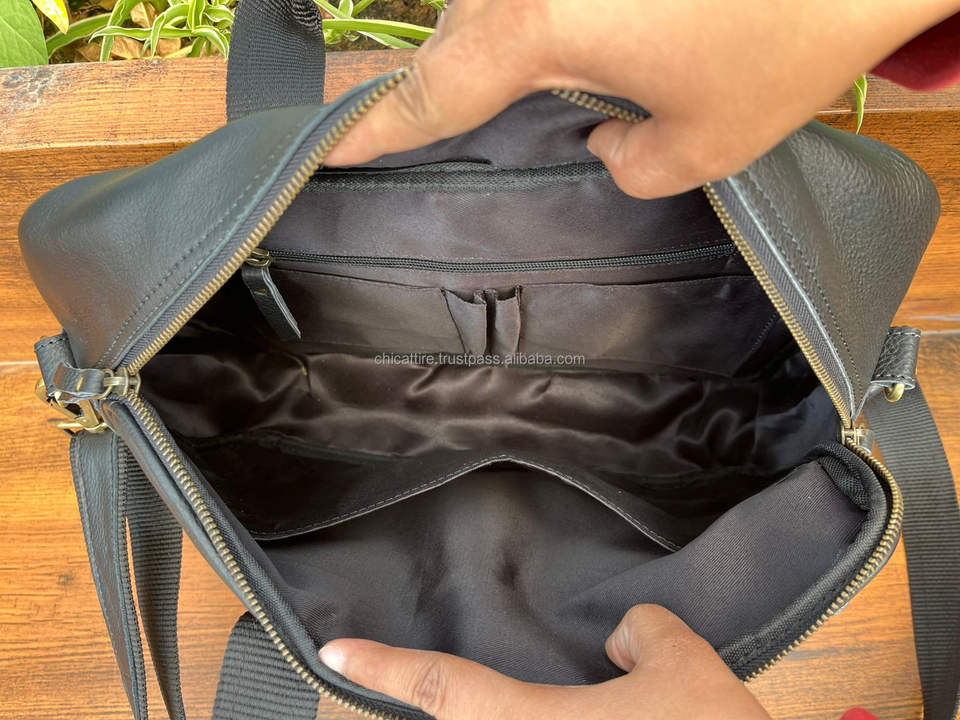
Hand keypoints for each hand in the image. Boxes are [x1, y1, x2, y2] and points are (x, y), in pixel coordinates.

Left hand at [319, 604, 771, 718]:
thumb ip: (644, 631)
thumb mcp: (685, 667)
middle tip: (400, 681)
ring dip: (486, 716)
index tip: (332, 650)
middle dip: (426, 703)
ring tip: (531, 701)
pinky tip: (576, 716)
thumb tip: (621, 635)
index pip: (438, 686)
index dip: (380, 664)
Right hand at [324, 0, 959, 198]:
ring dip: (492, 43)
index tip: (318, 149)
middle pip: (452, 34)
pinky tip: (580, 38)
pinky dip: (534, 15)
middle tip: (397, 126)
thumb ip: (627, 163)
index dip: (370, 128)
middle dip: (431, 86)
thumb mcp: (704, 145)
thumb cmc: (790, 35)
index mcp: (537, 20)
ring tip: (521, 90)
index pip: (428, 92)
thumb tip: (605, 137)